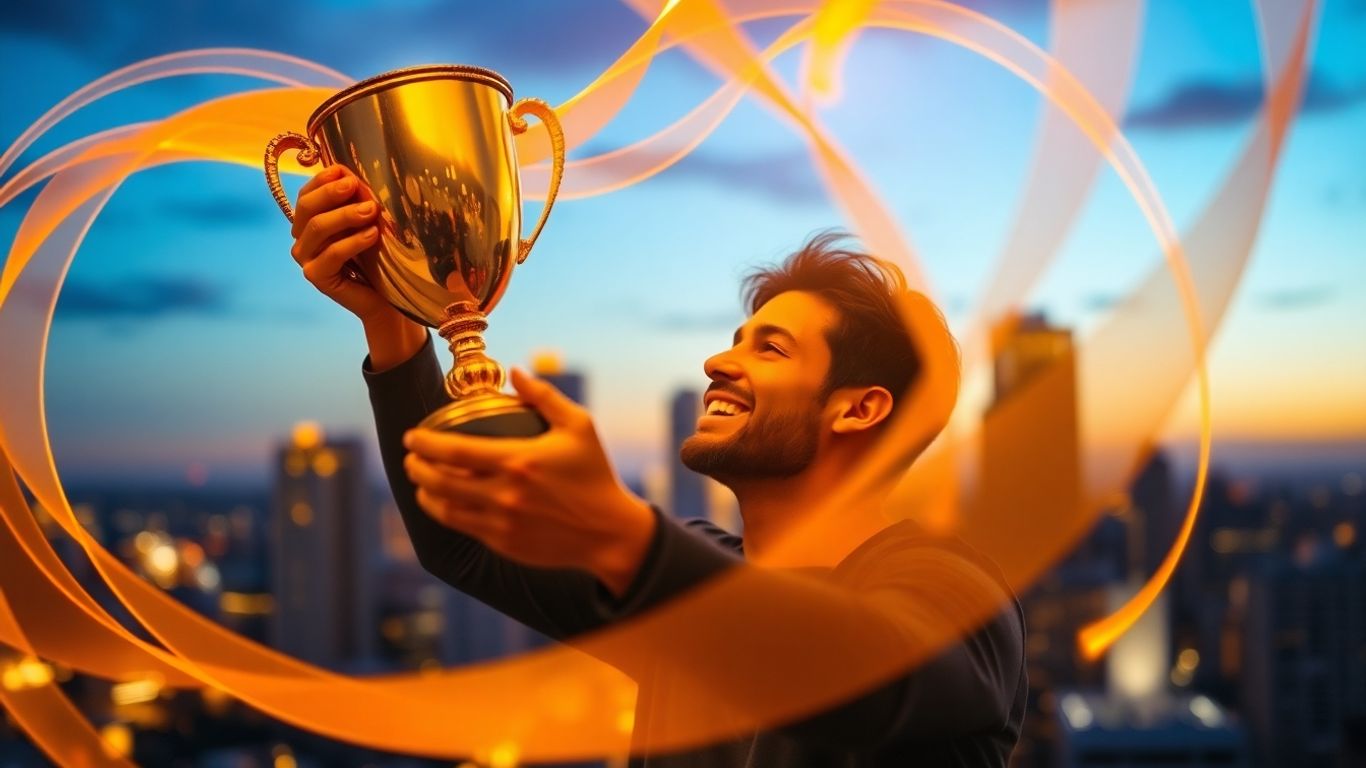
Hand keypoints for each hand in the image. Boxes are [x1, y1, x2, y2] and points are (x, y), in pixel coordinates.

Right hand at [289, 165, 394, 322]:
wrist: (385, 298)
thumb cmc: (376, 258)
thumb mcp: (366, 223)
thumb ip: (356, 201)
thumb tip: (351, 174)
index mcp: (309, 223)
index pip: (306, 195)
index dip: (321, 180)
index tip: (342, 171)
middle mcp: (302, 239)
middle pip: (307, 208)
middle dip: (330, 193)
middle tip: (354, 185)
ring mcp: (306, 259)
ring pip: (318, 227)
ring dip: (345, 214)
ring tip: (371, 210)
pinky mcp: (316, 276)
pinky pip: (332, 253)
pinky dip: (353, 241)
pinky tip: (372, 234)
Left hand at [402, 368, 656, 595]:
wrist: (609, 532)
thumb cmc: (596, 474)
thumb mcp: (580, 426)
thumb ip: (544, 396)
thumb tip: (515, 372)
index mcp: (519, 461)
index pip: (455, 450)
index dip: (425, 443)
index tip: (412, 436)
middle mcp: (505, 495)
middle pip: (440, 482)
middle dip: (417, 468)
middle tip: (411, 457)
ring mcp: (502, 523)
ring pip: (446, 509)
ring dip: (425, 494)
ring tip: (420, 481)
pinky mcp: (504, 544)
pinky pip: (463, 528)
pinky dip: (446, 514)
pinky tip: (444, 504)